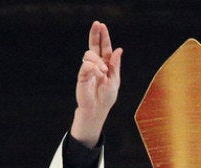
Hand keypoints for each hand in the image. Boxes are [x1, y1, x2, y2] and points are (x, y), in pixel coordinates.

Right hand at [70, 21, 122, 147]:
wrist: (97, 109)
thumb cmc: (107, 97)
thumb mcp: (115, 80)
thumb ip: (115, 65)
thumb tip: (118, 49)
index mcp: (106, 65)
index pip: (104, 48)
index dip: (103, 37)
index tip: (101, 25)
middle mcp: (96, 65)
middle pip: (94, 46)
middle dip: (95, 34)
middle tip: (97, 24)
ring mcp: (88, 69)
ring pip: (90, 55)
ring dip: (99, 61)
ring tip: (104, 72)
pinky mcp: (82, 75)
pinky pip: (86, 65)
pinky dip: (93, 68)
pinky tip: (98, 74)